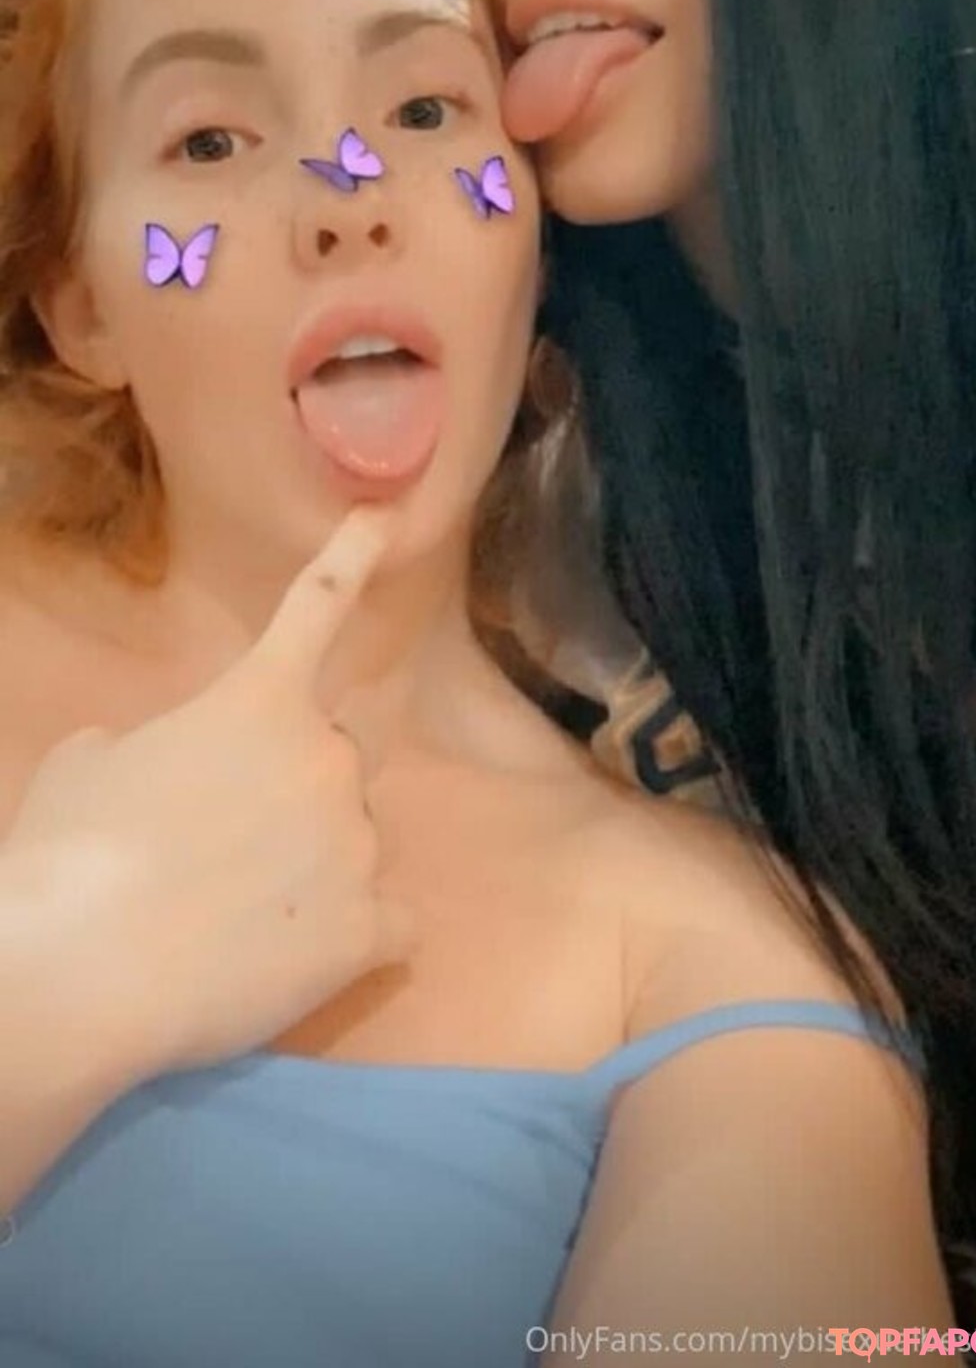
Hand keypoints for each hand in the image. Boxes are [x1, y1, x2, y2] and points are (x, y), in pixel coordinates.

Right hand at [5, 509, 413, 1076]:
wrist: (84, 971)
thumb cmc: (72, 854)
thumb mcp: (86, 765)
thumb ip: (148, 746)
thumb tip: (152, 768)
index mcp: (260, 700)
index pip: (316, 606)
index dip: (353, 555)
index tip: (386, 517)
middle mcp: (327, 758)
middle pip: (341, 753)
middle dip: (300, 786)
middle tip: (232, 842)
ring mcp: (357, 844)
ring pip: (358, 842)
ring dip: (316, 865)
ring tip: (239, 917)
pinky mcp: (368, 930)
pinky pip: (390, 924)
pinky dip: (356, 937)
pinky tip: (299, 957)